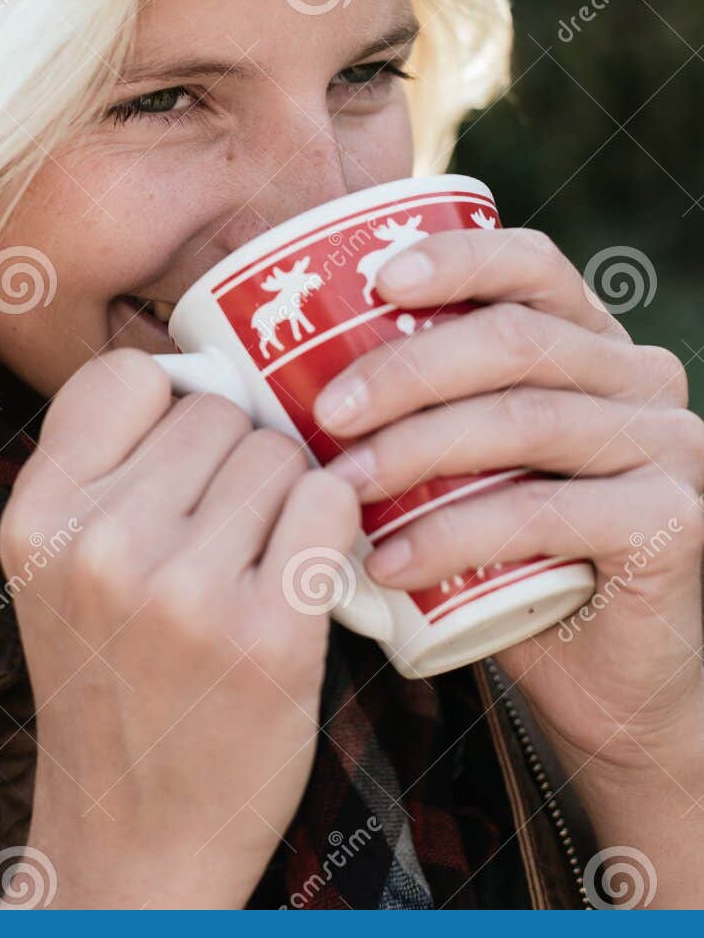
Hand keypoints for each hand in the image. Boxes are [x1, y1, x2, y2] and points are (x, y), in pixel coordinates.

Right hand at [0, 348, 360, 909]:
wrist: (135, 840)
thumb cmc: (111, 684)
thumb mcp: (60, 570)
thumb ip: (107, 470)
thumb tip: (207, 367)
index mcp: (39, 518)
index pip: (129, 375)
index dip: (171, 406)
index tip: (182, 459)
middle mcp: (102, 544)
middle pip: (217, 410)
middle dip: (236, 457)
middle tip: (225, 531)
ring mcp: (186, 591)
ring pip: (280, 453)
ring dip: (288, 496)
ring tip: (259, 562)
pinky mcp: (269, 635)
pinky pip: (330, 506)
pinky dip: (332, 530)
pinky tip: (306, 575)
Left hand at [315, 226, 703, 778]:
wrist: (609, 679)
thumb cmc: (513, 557)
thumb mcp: (467, 464)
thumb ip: (420, 410)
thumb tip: (274, 379)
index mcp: (591, 339)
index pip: (530, 264)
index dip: (456, 258)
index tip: (376, 282)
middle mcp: (639, 377)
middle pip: (514, 340)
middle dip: (407, 369)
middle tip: (328, 413)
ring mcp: (665, 444)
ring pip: (522, 422)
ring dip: (415, 452)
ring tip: (341, 491)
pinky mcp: (669, 521)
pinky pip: (542, 514)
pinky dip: (452, 535)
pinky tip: (391, 563)